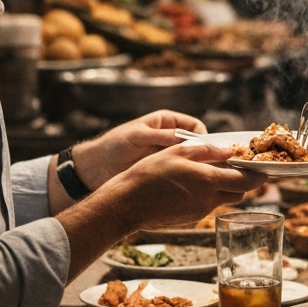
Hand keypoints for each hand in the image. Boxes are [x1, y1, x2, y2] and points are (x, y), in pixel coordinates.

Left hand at [73, 110, 206, 188]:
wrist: (96, 167)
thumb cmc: (114, 145)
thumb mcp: (136, 136)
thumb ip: (159, 136)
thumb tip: (181, 138)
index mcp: (166, 122)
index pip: (194, 126)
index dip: (203, 136)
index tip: (205, 149)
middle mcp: (170, 138)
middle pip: (196, 143)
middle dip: (204, 153)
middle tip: (211, 165)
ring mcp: (168, 155)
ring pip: (191, 160)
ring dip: (197, 167)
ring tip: (202, 177)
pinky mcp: (163, 171)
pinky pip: (181, 173)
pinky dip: (187, 177)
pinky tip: (190, 184)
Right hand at [115, 143, 264, 230]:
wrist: (127, 204)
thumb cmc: (148, 175)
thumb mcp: (177, 152)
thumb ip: (207, 151)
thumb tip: (229, 149)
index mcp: (208, 181)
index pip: (246, 181)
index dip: (258, 176)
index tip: (264, 169)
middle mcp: (208, 200)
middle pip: (239, 193)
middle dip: (243, 182)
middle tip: (239, 168)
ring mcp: (199, 212)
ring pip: (223, 200)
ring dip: (225, 188)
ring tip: (212, 173)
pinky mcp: (190, 219)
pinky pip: (207, 206)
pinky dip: (208, 195)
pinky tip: (192, 186)